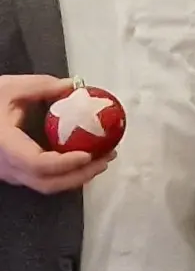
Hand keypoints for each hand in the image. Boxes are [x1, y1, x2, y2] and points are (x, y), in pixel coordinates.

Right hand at [0, 74, 111, 192]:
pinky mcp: (15, 173)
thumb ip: (42, 86)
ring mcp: (9, 173)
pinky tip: (85, 160)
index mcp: (4, 145)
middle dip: (81, 174)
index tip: (89, 154)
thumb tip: (75, 85)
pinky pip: (43, 179)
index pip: (36, 163)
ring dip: (77, 176)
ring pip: (46, 185)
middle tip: (107, 157)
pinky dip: (66, 174)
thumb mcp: (9, 87)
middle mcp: (6, 166)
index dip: (64, 163)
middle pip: (47, 182)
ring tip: (103, 159)